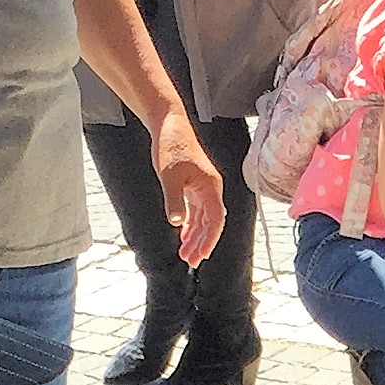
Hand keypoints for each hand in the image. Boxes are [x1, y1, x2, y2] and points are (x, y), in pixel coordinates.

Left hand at [153, 118, 224, 265]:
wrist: (168, 123)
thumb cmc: (169, 146)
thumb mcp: (169, 175)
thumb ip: (174, 200)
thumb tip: (178, 223)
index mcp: (210, 187)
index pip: (216, 221)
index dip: (210, 240)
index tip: (201, 256)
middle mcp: (211, 189)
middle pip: (211, 223)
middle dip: (202, 244)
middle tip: (191, 262)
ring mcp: (204, 187)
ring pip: (204, 219)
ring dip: (196, 237)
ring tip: (186, 254)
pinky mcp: (195, 184)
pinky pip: (197, 210)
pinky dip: (192, 224)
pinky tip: (184, 235)